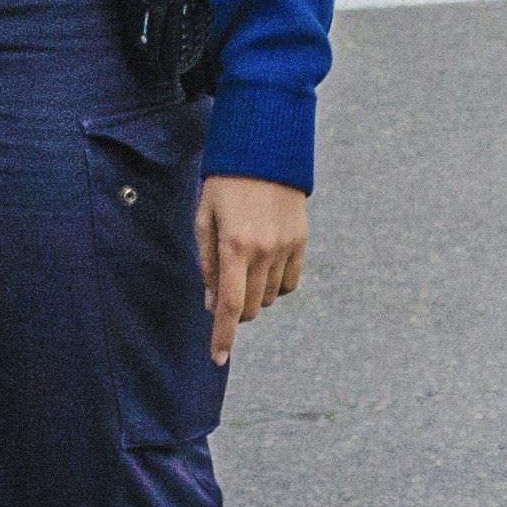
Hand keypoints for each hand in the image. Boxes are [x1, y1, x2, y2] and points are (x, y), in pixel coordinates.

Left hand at [198, 175, 307, 365]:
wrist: (266, 148)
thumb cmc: (225, 183)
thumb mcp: (204, 219)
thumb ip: (207, 263)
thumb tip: (211, 303)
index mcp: (234, 245)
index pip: (227, 304)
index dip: (222, 335)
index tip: (218, 358)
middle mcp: (264, 251)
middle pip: (249, 306)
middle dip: (233, 308)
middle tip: (223, 287)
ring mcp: (287, 247)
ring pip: (269, 297)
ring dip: (253, 293)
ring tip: (244, 262)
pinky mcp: (302, 241)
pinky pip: (290, 283)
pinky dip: (275, 284)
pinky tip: (265, 264)